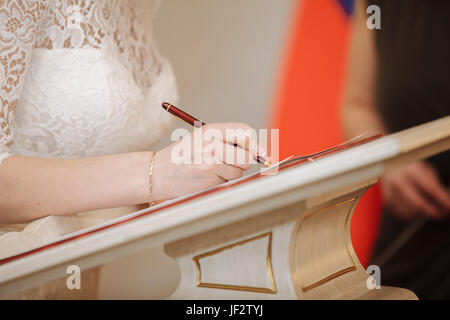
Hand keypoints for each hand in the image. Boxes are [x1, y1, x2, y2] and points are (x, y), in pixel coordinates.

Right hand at [151, 123, 268, 200]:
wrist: (158, 174)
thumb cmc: (182, 157)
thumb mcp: (202, 139)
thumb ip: (228, 140)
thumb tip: (259, 153)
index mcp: (211, 130)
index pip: (245, 131)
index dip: (253, 144)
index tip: (256, 152)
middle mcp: (212, 143)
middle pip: (247, 156)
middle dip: (243, 162)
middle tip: (229, 162)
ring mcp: (211, 160)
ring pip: (238, 171)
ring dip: (230, 173)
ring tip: (210, 170)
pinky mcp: (210, 177)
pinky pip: (228, 181)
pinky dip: (221, 182)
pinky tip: (205, 178)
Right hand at [381, 161, 449, 220]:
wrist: (386, 166)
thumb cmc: (407, 168)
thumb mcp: (423, 169)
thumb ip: (435, 184)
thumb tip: (445, 199)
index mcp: (411, 170)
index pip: (431, 188)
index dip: (442, 200)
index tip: (448, 207)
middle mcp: (398, 181)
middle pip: (418, 203)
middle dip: (432, 212)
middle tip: (440, 214)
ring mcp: (389, 191)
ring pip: (409, 211)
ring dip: (421, 213)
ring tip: (426, 209)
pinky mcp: (385, 199)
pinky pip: (400, 213)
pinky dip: (410, 214)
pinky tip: (414, 209)